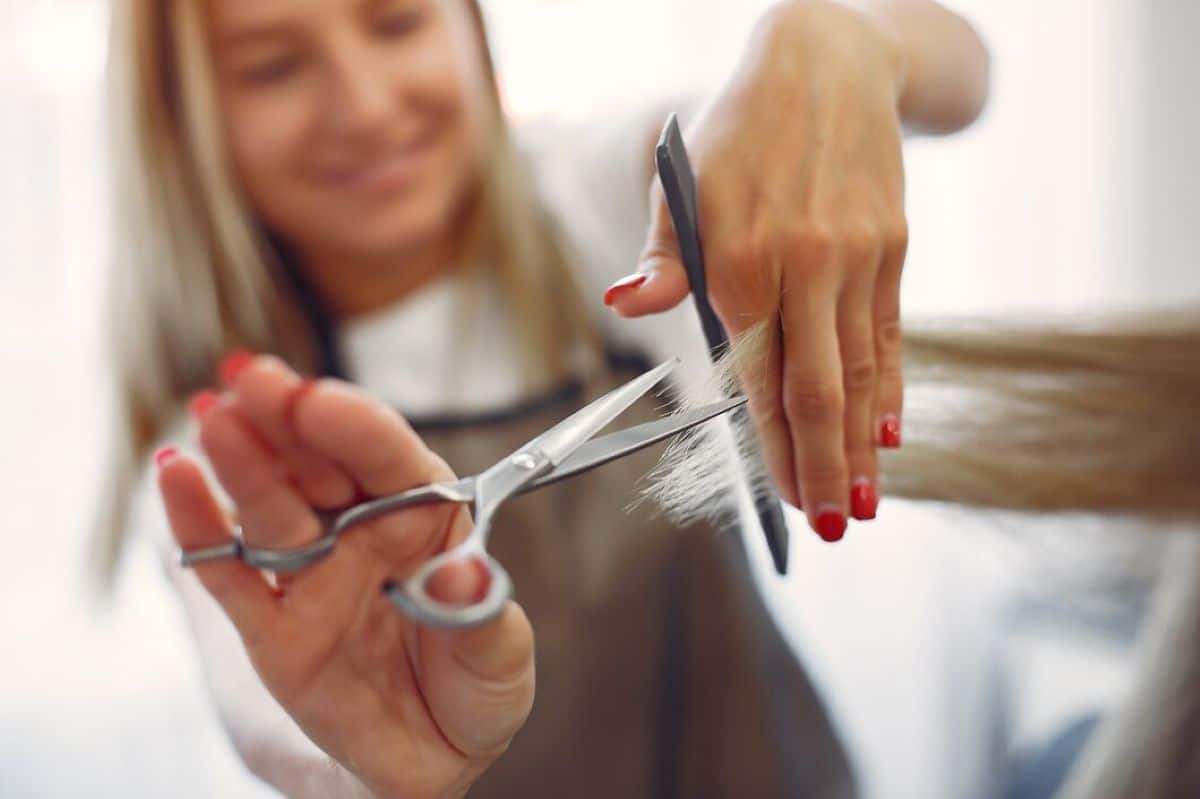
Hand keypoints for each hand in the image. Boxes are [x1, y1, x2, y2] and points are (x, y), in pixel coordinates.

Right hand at [158, 355, 534, 798]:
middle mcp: (363, 531)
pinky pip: (232, 573)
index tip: (320, 400)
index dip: (355, 425)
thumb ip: (482, 613)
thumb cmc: (475, 684)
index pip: (389, 457)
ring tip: (214, 416)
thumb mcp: (501, 656)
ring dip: (242, 461)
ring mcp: (313, 573)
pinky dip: (200, 528)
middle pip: (320, 462)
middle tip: (251, 376)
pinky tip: (175, 476)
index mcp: (425, 516)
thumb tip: (461, 575)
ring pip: (271, 505)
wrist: (433, 757)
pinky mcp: (271, 625)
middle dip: (287, 416)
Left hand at [608, 0, 908, 539]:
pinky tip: (893, 432)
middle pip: (818, 389)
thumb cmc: (738, 132)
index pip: (759, 380)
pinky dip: (891, 387)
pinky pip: (891, 333)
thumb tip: (628, 302)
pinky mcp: (892, 248)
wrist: (829, 64)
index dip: (775, 448)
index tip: (786, 503)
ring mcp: (858, 258)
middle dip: (825, 466)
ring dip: (863, 444)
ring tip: (866, 502)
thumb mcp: (682, 182)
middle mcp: (805, 266)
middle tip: (832, 525)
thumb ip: (663, 257)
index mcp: (740, 260)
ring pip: (861, 370)